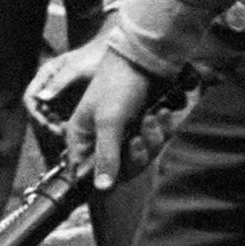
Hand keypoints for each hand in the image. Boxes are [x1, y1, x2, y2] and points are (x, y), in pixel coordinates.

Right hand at [23, 43, 105, 130]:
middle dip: (46, 122)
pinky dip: (66, 123)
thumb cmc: (95, 56)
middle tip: (60, 132)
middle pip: (38, 109)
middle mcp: (50, 84)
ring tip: (68, 131)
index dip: (35, 113)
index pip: (30, 97)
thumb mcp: (76, 69)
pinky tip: (74, 127)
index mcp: (46, 74)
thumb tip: (41, 98)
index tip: (47, 124)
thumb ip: (58, 82)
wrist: (117, 52)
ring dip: (55, 125)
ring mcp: (61, 93)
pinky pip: (63, 116)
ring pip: (50, 115)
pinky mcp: (72, 100)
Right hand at [61, 46, 162, 192]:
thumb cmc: (119, 84)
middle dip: (135, 154)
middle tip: (138, 138)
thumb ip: (105, 156)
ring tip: (152, 117)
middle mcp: (101, 136)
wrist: (148, 56)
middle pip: (119, 167)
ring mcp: (124, 130)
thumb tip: (100, 189)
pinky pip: (155, 140)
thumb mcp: (109, 121)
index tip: (117, 173)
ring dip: (151, 139)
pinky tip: (163, 112)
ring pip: (140, 154)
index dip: (103, 175)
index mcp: (82, 135)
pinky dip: (162, 128)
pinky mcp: (143, 123)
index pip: (86, 171)